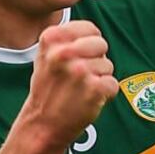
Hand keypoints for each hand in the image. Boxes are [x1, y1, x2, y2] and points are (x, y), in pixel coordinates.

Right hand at [25, 21, 117, 149]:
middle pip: (101, 44)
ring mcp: (80, 71)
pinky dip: (105, 93)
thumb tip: (94, 32)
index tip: (80, 56)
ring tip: (80, 89)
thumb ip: (66, 38)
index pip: (90, 28)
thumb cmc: (47, 88)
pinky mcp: (94, 89)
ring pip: (107, 65)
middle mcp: (64, 53)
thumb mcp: (45, 55)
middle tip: (79, 76)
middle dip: (96, 59)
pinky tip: (88, 99)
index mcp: (51, 39)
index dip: (90, 42)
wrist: (42, 125)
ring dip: (99, 78)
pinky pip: (112, 83)